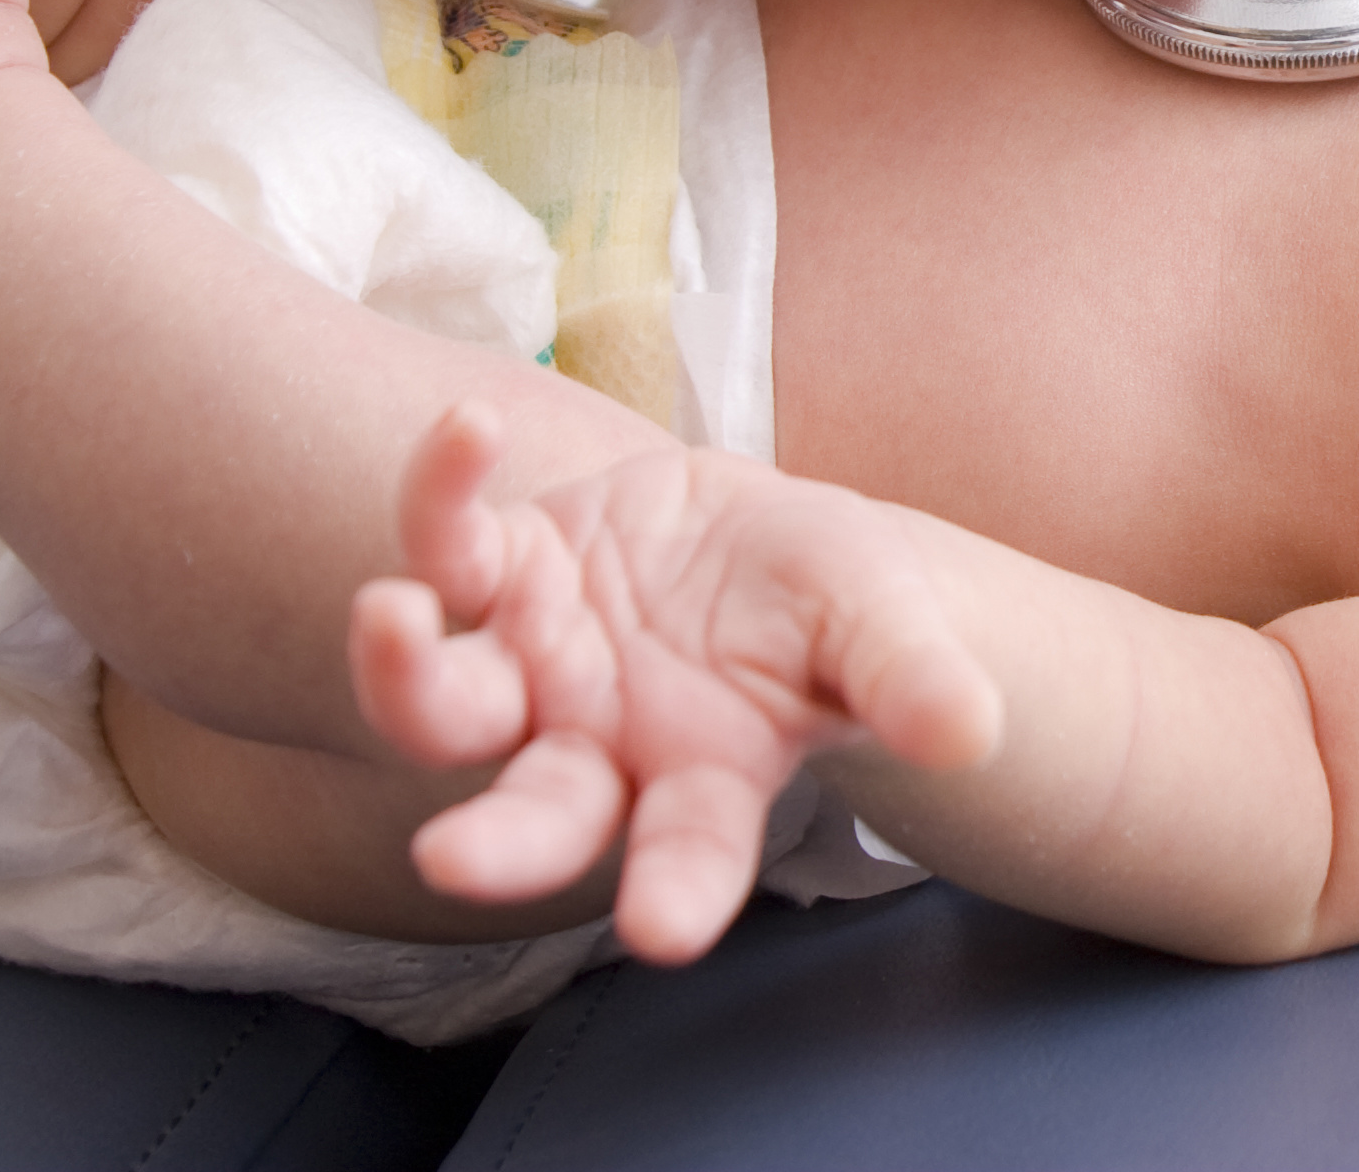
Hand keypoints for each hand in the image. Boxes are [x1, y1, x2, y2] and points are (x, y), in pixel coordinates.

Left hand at [351, 403, 1000, 963]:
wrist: (758, 536)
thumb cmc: (831, 602)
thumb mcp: (882, 625)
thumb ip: (912, 680)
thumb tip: (971, 734)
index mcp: (702, 775)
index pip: (691, 852)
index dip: (676, 893)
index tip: (663, 932)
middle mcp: (594, 744)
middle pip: (535, 811)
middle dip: (497, 842)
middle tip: (453, 860)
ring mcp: (530, 663)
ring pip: (441, 700)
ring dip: (402, 672)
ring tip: (387, 612)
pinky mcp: (494, 570)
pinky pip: (446, 539)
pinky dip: (441, 490)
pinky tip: (469, 427)